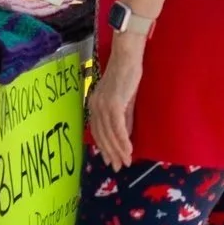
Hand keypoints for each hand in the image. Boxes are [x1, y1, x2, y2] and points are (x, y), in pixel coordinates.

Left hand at [88, 35, 143, 168]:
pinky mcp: (113, 104)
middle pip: (102, 136)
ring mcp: (103, 105)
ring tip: (126, 162)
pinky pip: (117, 128)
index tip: (110, 160)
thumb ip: (123, 118)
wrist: (127, 57)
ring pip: (109, 134)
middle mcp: (95, 106)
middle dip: (110, 153)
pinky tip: (129, 150)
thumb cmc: (126, 75)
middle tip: (118, 167)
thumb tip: (125, 136)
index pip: (97, 131)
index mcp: (94, 105)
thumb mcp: (124, 100)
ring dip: (118, 151)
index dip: (104, 147)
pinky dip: (123, 141)